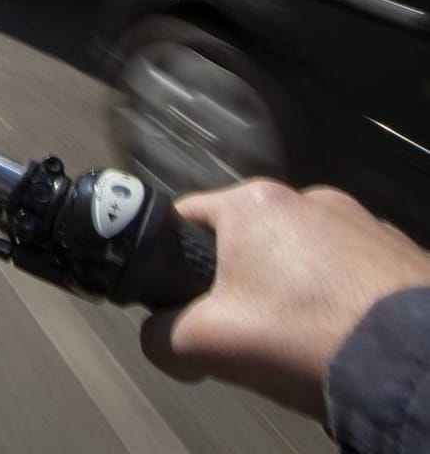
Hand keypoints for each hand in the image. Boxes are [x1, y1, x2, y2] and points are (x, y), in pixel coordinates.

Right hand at [141, 178, 429, 418]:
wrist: (416, 366)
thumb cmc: (310, 339)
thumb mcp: (205, 344)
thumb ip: (160, 335)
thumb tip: (160, 339)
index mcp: (253, 203)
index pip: (184, 219)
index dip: (174, 264)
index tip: (187, 303)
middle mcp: (308, 199)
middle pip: (246, 243)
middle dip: (241, 287)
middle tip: (248, 333)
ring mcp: (361, 223)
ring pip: (300, 259)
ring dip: (293, 294)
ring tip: (302, 342)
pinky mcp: (398, 253)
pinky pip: (349, 274)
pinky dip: (339, 301)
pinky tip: (340, 338)